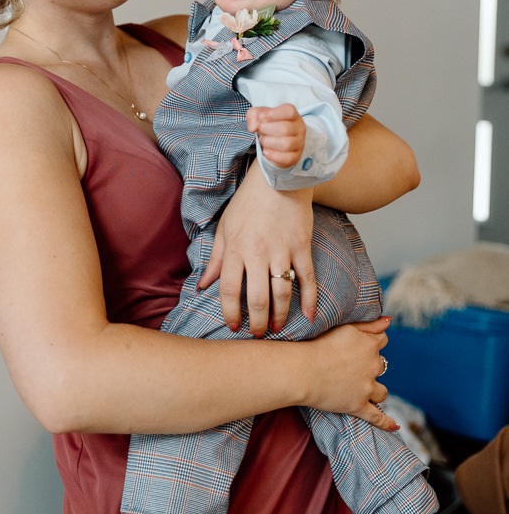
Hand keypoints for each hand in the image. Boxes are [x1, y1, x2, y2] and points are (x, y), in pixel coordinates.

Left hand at [199, 163, 316, 336]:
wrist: (279, 178)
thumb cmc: (248, 202)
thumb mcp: (225, 227)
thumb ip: (216, 259)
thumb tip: (202, 285)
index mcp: (236, 248)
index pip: (230, 289)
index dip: (230, 312)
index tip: (233, 326)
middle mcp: (258, 253)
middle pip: (257, 297)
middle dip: (257, 321)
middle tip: (258, 335)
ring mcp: (282, 251)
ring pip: (282, 293)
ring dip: (280, 315)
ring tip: (277, 328)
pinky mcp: (302, 247)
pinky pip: (307, 278)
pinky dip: (310, 299)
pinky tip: (309, 316)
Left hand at [246, 104, 305, 168]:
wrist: (273, 145)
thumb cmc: (269, 127)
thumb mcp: (259, 116)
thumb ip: (254, 115)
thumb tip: (253, 127)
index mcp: (293, 115)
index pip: (289, 111)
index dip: (273, 113)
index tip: (261, 117)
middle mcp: (299, 128)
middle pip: (285, 128)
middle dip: (266, 129)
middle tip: (260, 130)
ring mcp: (299, 143)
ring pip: (286, 144)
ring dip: (268, 142)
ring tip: (263, 140)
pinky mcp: (295, 157)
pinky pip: (286, 158)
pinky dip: (272, 155)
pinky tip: (266, 151)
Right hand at [299, 317, 397, 430]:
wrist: (301, 370)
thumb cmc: (317, 345)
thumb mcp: (345, 327)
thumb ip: (369, 324)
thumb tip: (389, 320)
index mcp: (369, 345)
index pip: (382, 340)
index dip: (372, 342)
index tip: (361, 345)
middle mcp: (372, 366)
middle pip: (381, 365)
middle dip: (371, 365)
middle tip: (351, 366)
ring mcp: (366, 388)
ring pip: (382, 391)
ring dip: (375, 390)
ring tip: (364, 390)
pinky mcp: (358, 406)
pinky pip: (376, 416)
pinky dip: (386, 422)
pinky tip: (394, 427)